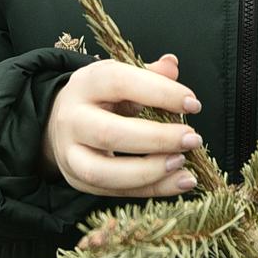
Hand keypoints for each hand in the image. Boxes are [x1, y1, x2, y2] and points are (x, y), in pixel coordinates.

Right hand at [40, 52, 203, 197]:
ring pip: (104, 172)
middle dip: (157, 139)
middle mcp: (72, 119)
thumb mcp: (121, 77)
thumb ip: (149, 73)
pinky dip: (152, 189)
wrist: (64, 120)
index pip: (119, 83)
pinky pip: (115, 191)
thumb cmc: (102, 97)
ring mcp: (70, 154)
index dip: (159, 93)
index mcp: (85, 83)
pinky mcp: (78, 180)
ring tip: (181, 162)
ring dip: (150, 171)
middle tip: (191, 138)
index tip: (192, 104)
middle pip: (110, 133)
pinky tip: (179, 181)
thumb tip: (171, 65)